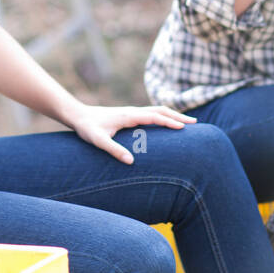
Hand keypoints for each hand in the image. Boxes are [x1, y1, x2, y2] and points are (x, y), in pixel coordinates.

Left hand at [69, 104, 196, 164]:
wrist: (78, 115)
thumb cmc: (87, 128)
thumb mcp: (98, 141)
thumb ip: (113, 150)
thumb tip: (131, 161)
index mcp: (129, 116)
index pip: (154, 116)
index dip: (169, 122)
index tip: (183, 128)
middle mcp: (133, 112)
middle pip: (160, 110)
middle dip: (178, 116)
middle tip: (195, 124)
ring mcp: (132, 112)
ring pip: (157, 110)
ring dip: (173, 115)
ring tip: (187, 123)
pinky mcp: (129, 116)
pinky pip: (151, 114)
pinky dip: (164, 116)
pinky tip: (167, 124)